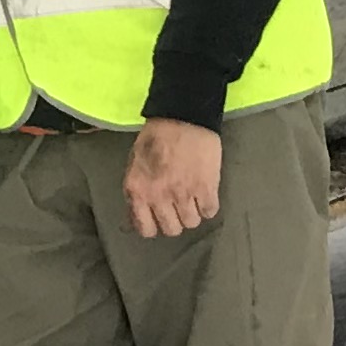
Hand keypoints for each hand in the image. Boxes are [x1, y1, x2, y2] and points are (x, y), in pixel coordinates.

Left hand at [125, 118, 222, 239]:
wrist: (183, 116)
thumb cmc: (155, 136)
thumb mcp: (135, 164)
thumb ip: (136, 192)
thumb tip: (136, 217)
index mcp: (138, 190)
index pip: (146, 229)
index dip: (154, 225)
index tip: (159, 217)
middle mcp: (159, 196)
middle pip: (171, 230)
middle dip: (175, 220)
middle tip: (178, 206)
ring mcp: (184, 194)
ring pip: (191, 223)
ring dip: (193, 213)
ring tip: (193, 197)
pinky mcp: (207, 188)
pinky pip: (210, 212)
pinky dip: (208, 206)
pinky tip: (205, 193)